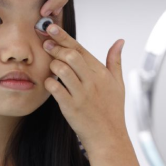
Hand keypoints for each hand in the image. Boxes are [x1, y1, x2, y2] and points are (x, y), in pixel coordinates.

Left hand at [42, 23, 127, 151]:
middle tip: (46, 44)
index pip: (80, 48)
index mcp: (101, 72)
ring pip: (61, 69)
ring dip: (52, 64)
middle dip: (55, 47)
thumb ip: (115, 61)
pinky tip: (50, 83)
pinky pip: (55, 88)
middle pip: (70, 55)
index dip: (64, 36)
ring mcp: (81, 94)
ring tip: (51, 66)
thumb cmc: (112, 110)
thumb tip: (120, 41)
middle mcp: (92, 81)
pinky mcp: (71, 107)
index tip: (52, 28)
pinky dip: (49, 82)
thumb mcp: (118, 83)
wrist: (109, 137)